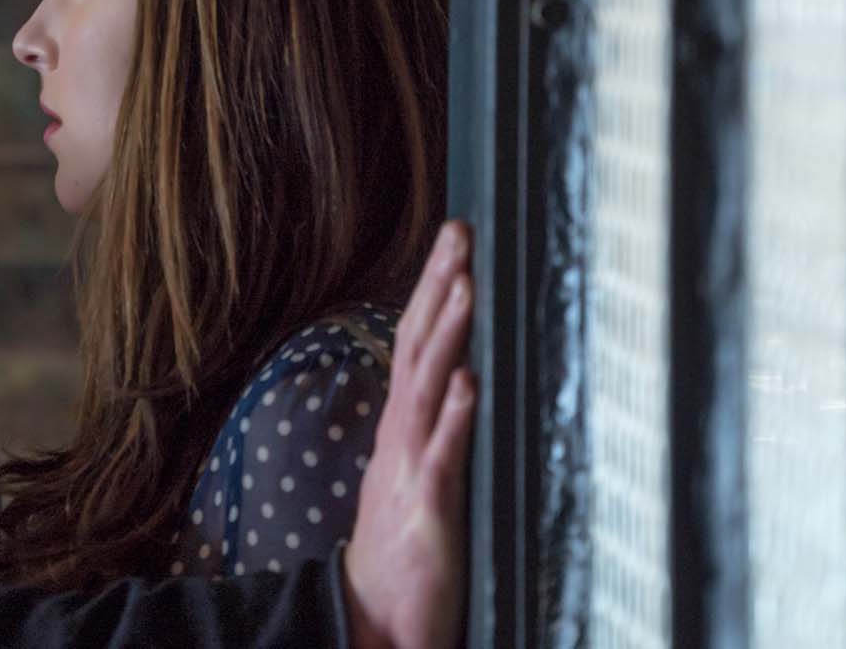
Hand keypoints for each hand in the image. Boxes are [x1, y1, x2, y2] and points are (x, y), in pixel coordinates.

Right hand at [344, 220, 476, 648]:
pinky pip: (442, 453)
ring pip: (427, 386)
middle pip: (417, 345)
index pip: (415, 339)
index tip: (454, 240)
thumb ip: (436, 423)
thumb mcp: (418, 469)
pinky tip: (470, 383)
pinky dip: (455, 416)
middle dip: (438, 287)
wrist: (375, 616)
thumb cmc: (405, 544)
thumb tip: (462, 374)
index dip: (432, 288)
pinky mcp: (427, 506)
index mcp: (403, 422)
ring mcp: (412, 466)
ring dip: (447, 334)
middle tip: (459, 234)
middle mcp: (403, 433)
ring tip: (466, 286)